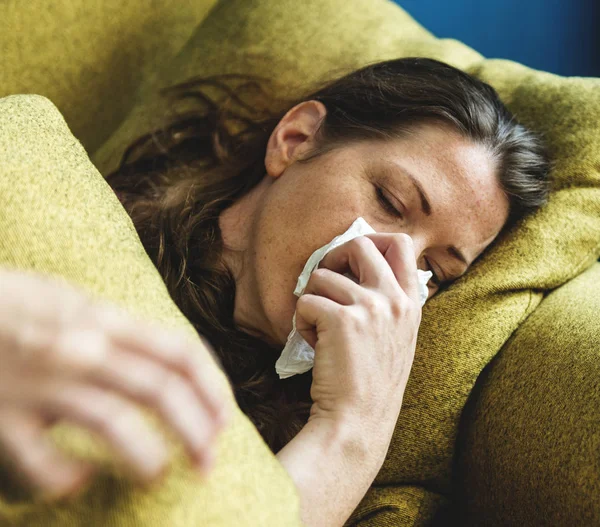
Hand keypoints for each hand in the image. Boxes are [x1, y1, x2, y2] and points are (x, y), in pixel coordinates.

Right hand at [0, 268, 230, 499]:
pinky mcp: (3, 417)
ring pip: (115, 424)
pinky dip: (66, 478)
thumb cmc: (16, 304)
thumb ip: (118, 328)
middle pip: (159, 391)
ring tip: (161, 473)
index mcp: (104, 319)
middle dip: (196, 430)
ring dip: (149, 457)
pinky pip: (42, 461)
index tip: (224, 418)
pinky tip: (79, 480)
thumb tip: (170, 363)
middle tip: (209, 461)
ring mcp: (42, 384)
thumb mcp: (73, 299)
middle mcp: (81, 349)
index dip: (211, 387)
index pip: (179, 351)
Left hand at [295, 233, 421, 441]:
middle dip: (333, 257)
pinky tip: (313, 344)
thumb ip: (388, 301)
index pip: (400, 244)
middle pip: (360, 243)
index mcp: (410, 303)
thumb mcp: (397, 336)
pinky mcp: (342, 320)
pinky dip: (301, 321)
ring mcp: (371, 307)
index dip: (370, 241)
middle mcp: (395, 299)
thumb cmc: (371, 382)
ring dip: (312, 300)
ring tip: (319, 330)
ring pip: (322, 275)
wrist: (358, 421)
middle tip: (324, 284)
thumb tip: (356, 267)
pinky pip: (305, 301)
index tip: (352, 262)